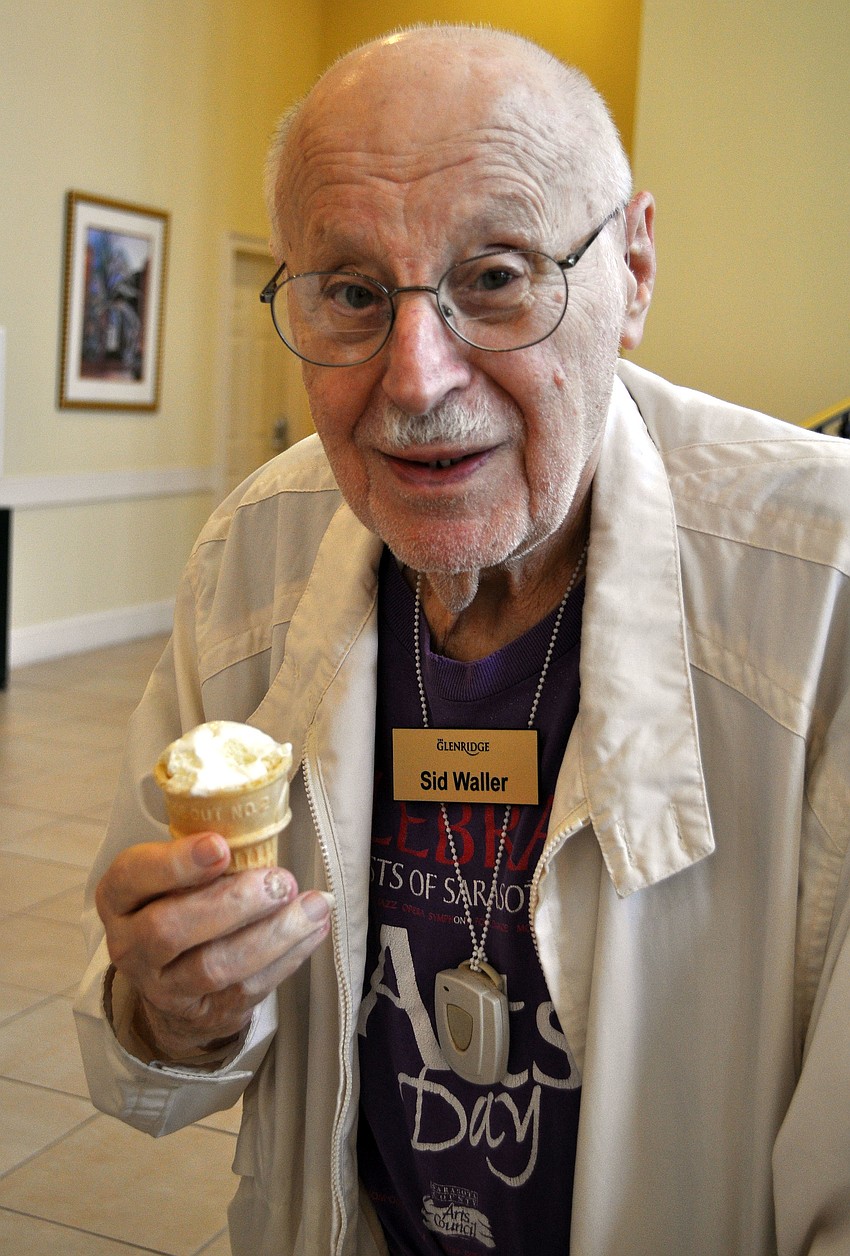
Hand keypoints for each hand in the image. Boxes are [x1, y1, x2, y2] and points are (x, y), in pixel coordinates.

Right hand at [95, 832, 332, 1060]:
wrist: (174, 984)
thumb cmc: (181, 905)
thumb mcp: (174, 875)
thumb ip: (202, 854)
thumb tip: (259, 828)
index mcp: (119, 897)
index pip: (133, 877)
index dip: (175, 863)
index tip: (221, 846)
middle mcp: (130, 945)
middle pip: (170, 929)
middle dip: (232, 903)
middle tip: (279, 882)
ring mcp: (163, 987)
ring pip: (214, 966)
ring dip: (271, 935)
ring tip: (312, 906)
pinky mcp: (202, 1012)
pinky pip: (247, 988)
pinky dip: (286, 958)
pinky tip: (312, 930)